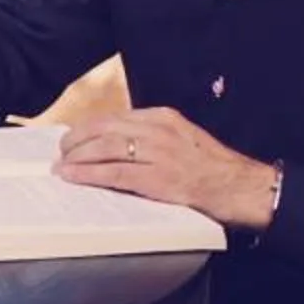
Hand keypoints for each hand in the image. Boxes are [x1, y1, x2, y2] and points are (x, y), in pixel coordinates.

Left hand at [55, 107, 281, 229]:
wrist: (241, 186)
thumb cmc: (213, 167)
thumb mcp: (184, 138)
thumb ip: (155, 137)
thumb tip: (121, 145)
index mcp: (164, 117)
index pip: (116, 118)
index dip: (89, 127)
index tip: (75, 136)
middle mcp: (158, 130)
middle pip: (104, 128)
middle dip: (77, 139)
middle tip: (62, 151)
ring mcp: (158, 153)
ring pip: (104, 148)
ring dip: (77, 157)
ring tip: (62, 165)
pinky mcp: (157, 178)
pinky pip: (114, 174)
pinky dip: (88, 174)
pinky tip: (72, 176)